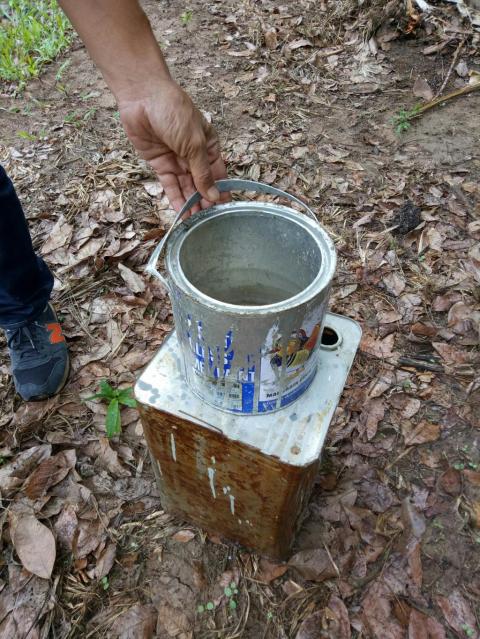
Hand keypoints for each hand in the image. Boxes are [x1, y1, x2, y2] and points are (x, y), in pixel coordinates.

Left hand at [118, 79, 227, 213]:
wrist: (142, 97)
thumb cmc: (175, 113)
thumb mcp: (194, 144)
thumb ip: (203, 172)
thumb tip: (214, 196)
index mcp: (209, 146)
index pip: (218, 174)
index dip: (221, 192)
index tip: (225, 211)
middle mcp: (194, 155)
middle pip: (202, 184)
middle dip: (205, 202)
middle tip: (209, 223)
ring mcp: (177, 161)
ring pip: (186, 188)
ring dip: (191, 205)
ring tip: (195, 224)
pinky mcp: (160, 164)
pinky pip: (170, 186)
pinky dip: (175, 199)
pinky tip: (181, 214)